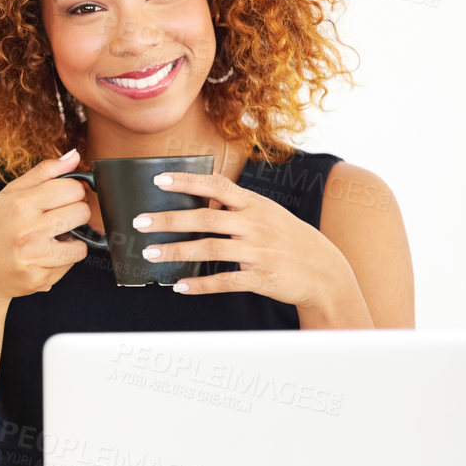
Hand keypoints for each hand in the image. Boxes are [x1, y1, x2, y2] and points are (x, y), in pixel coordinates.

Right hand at [0, 149, 93, 302]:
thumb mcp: (8, 196)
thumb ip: (43, 173)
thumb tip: (75, 156)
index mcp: (20, 203)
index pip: (73, 188)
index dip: (73, 192)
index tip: (65, 198)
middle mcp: (28, 229)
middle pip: (82, 212)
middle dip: (75, 215)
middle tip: (57, 220)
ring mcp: (34, 256)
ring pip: (81, 243)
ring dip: (70, 242)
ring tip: (49, 241)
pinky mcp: (40, 278)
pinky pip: (70, 264)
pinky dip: (61, 261)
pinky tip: (42, 258)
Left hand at [131, 170, 348, 306]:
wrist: (325, 271)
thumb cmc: (289, 238)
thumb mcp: (268, 212)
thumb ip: (237, 205)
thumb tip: (202, 197)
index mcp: (255, 205)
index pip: (217, 187)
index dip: (188, 182)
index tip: (159, 180)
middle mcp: (255, 225)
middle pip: (205, 220)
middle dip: (169, 220)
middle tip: (140, 222)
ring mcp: (259, 252)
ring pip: (209, 250)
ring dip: (176, 252)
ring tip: (151, 254)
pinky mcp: (262, 278)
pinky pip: (225, 281)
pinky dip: (200, 285)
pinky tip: (180, 286)